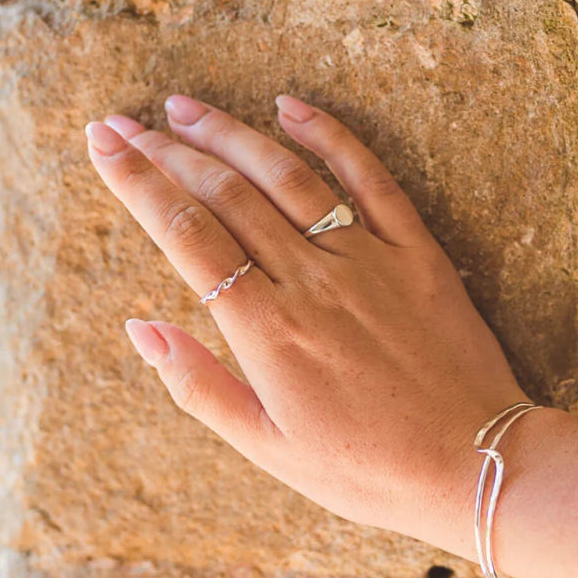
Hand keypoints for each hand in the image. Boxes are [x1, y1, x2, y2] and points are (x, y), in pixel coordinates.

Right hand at [86, 95, 527, 559]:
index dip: (137, 183)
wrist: (472, 464)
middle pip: (226, 195)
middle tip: (128, 122)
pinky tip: (292, 108)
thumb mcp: (269, 449)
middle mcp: (311, 282)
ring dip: (230, 135)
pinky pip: (369, 178)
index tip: (105, 145)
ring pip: (285, 177)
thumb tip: (140, 330)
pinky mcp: (417, 253)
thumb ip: (199, 386)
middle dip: (168, 152)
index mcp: (267, 331)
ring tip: (186, 109)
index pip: (186, 235)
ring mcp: (368, 260)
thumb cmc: (367, 469)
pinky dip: (329, 135)